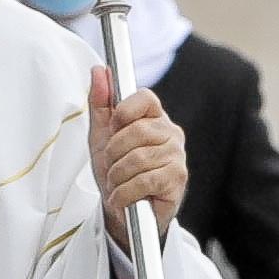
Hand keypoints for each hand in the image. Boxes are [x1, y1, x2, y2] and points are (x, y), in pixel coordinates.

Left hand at [89, 68, 185, 239]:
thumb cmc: (115, 168)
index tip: (113, 126)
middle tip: (110, 164)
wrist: (123, 208)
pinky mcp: (178, 180)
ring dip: (117, 175)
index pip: (146, 97)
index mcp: (154, 117)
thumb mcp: (101, 134)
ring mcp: (177, 157)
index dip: (124, 110)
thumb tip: (100, 70)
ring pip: (138, 158)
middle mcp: (171, 133)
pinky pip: (144, 181)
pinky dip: (125, 192)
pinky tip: (122, 196)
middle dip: (113, 151)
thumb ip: (100, 102)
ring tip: (117, 182)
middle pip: (137, 130)